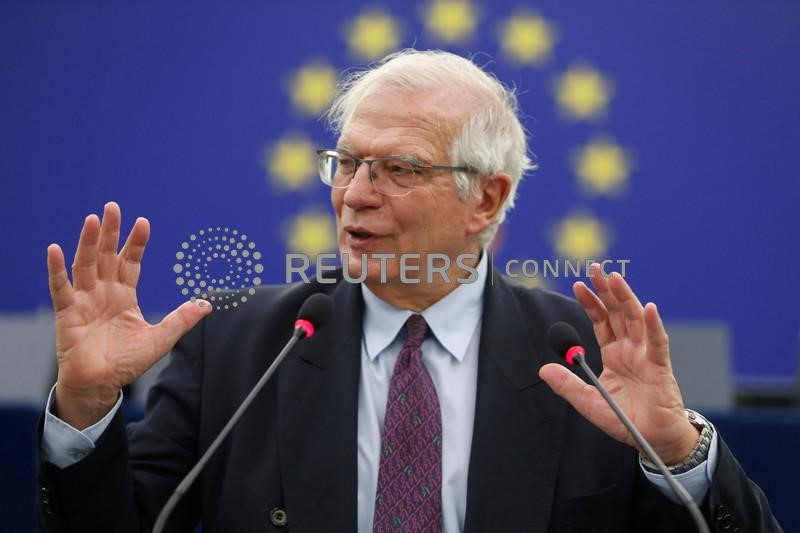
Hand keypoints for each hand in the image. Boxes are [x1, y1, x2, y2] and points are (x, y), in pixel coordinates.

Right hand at [47, 202, 210, 428]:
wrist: (101, 385)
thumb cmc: (127, 363)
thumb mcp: (160, 339)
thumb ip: (181, 320)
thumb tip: (206, 304)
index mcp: (125, 295)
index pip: (131, 262)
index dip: (136, 243)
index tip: (143, 222)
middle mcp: (104, 292)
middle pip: (107, 256)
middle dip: (110, 232)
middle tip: (113, 207)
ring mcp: (85, 301)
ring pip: (86, 265)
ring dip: (88, 242)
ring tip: (92, 220)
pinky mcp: (67, 313)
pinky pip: (61, 288)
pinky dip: (58, 270)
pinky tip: (56, 250)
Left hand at [538, 264, 698, 464]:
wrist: (653, 439)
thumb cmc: (624, 420)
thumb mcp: (588, 402)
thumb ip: (567, 385)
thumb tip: (542, 370)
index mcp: (613, 353)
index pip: (601, 321)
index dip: (591, 303)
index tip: (578, 285)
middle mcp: (630, 349)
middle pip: (617, 313)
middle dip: (606, 291)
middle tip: (595, 269)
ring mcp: (646, 355)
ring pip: (635, 320)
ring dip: (626, 298)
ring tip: (615, 279)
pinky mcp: (660, 366)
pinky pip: (657, 342)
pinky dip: (654, 325)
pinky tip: (649, 308)